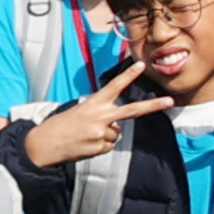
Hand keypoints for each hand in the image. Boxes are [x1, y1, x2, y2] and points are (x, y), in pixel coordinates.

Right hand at [21, 61, 172, 169]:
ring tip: (85, 135)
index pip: (114, 87)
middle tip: (170, 101)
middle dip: (153, 106)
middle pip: (132, 111)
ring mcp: (101, 134)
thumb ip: (100, 115)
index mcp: (92, 104)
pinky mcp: (100, 148)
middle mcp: (99, 117)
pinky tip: (85, 144)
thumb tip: (116, 125)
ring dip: (106, 135)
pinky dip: (100, 146)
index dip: (128, 76)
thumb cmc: (60, 126)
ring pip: (116, 133)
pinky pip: (109, 146)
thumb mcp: (79, 112)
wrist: (43, 145)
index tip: (142, 65)